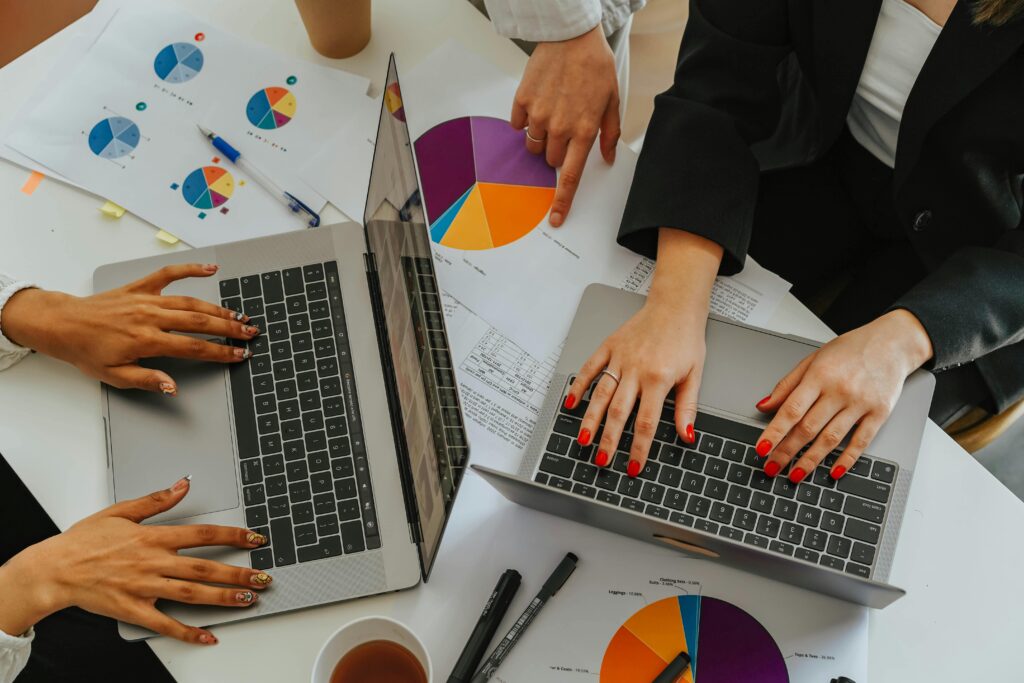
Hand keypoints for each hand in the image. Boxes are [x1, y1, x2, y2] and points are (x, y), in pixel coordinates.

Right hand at [0, 477, 272, 643]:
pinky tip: (208, 636)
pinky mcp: (134, 609)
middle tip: (263, 577)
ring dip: (223, 597)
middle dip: (238, 572)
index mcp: (153, 537)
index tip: (255, 539)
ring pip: (192, 594)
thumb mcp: (120, 511)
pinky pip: (166, 623)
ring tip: (247, 600)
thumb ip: (156, 500)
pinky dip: (188, 631)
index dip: (233, 536)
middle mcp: (153, 562)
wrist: (53, 570)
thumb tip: (182, 485)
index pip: (203, 534)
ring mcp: (145, 587)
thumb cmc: (84, 541)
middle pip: (205, 567)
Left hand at [1, 264, 257, 393]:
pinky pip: (169, 273)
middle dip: (229, 328)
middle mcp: (150, 317)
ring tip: (238, 315)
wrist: (63, 325)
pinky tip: (210, 268)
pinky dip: (190, 269)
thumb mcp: (115, 376)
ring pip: (191, 302)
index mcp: (146, 341)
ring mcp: (146, 299)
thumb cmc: (87, 351)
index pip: (194, 348)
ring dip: (218, 308)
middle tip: (250, 332)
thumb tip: (173, 386)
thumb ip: (147, 380)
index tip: (239, 354)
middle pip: (200, 322)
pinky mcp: (140, 287)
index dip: (220, 352)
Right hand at [511, 24, 619, 226]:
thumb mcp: (612, 100)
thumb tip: (607, 157)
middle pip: (551, 160)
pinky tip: (538, 102)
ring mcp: (539, 115)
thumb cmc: (594, 65)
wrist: (571, 36)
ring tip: (552, 112)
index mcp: (584, 130)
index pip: (571, 176)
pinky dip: (526, 119)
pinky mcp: (522, 101)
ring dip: (542, 137)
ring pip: (534, 144)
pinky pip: (518, 124)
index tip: (555, 218)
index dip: (562, 201)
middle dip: (558, 151)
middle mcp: (560, 127)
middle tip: (565, 128)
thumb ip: (609, 133)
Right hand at [564, 230, 723, 476]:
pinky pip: (590, 369)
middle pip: (618, 412)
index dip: (638, 448)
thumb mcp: (695, 374)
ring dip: (590, 419)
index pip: (646, 422)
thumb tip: (686, 435)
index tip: (633, 467)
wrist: (675, 305)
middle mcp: (635, 370)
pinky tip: (571, 404)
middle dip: (608, 439)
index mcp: (658, 379)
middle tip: (601, 460)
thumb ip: (687, 408)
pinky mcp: (609, 347)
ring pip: (601, 394)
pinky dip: (579, 386)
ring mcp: (619, 358)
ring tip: (583, 440)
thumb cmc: (686, 338)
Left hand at [754, 309, 933, 482]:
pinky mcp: (879, 413)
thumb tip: (764, 406)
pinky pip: (861, 441)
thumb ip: (787, 384)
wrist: (893, 343)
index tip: (761, 449)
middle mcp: (839, 390)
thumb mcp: (813, 359)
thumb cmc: (850, 350)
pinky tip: (834, 472)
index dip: (774, 432)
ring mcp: (861, 403)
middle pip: (807, 428)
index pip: (791, 410)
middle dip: (786, 452)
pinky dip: (847, 459)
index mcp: (819, 375)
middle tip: (771, 467)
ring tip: (795, 475)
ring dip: (811, 461)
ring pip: (830, 439)